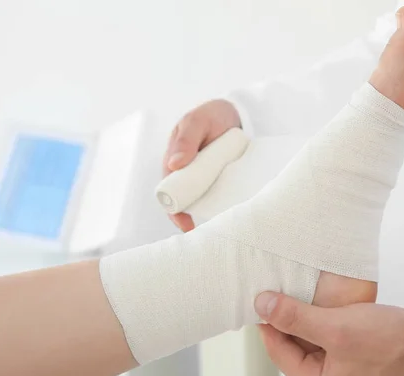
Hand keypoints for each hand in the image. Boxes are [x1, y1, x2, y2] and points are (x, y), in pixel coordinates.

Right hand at [163, 99, 240, 231]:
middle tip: (207, 235)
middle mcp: (187, 175)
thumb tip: (174, 166)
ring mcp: (205, 179)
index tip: (185, 225)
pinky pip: (220, 197)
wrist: (233, 112)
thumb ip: (186, 140)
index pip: (169, 193)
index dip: (174, 212)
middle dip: (192, 220)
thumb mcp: (196, 122)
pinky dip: (224, 207)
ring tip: (222, 230)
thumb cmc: (210, 116)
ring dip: (210, 216)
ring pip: (203, 203)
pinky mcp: (221, 180)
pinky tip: (234, 217)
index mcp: (173, 164)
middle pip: (186, 203)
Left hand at [254, 293, 403, 375]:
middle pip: (293, 347)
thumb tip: (263, 306)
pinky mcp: (354, 357)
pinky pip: (328, 337)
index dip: (267, 323)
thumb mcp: (334, 327)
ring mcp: (343, 371)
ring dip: (304, 318)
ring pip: (310, 340)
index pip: (278, 352)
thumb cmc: (392, 342)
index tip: (260, 300)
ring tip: (298, 294)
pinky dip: (322, 320)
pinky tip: (322, 303)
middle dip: (286, 320)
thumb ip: (295, 317)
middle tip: (277, 292)